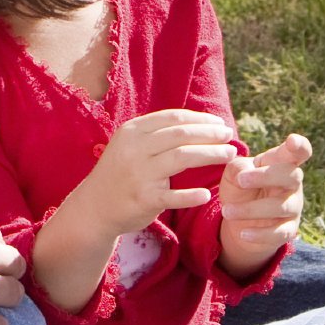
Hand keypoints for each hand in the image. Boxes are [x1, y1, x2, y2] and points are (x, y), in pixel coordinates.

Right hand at [60, 109, 242, 239]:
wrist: (94, 207)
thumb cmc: (121, 172)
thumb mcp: (130, 145)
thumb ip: (157, 134)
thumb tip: (199, 123)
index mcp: (132, 131)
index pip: (173, 118)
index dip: (201, 119)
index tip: (220, 122)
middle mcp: (135, 149)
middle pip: (182, 135)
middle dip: (211, 134)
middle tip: (230, 136)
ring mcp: (139, 174)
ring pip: (182, 157)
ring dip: (211, 154)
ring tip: (230, 154)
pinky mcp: (143, 199)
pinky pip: (173, 196)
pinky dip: (192, 195)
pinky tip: (207, 194)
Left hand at [218, 133, 309, 275]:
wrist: (238, 222)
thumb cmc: (240, 189)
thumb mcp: (233, 174)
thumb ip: (238, 166)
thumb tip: (244, 173)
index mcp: (281, 163)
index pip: (299, 151)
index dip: (300, 145)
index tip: (292, 141)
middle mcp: (292, 184)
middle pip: (291, 175)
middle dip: (266, 176)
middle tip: (240, 180)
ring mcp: (293, 207)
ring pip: (282, 206)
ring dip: (252, 209)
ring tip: (226, 211)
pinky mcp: (288, 230)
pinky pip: (280, 233)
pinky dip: (260, 234)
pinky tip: (243, 233)